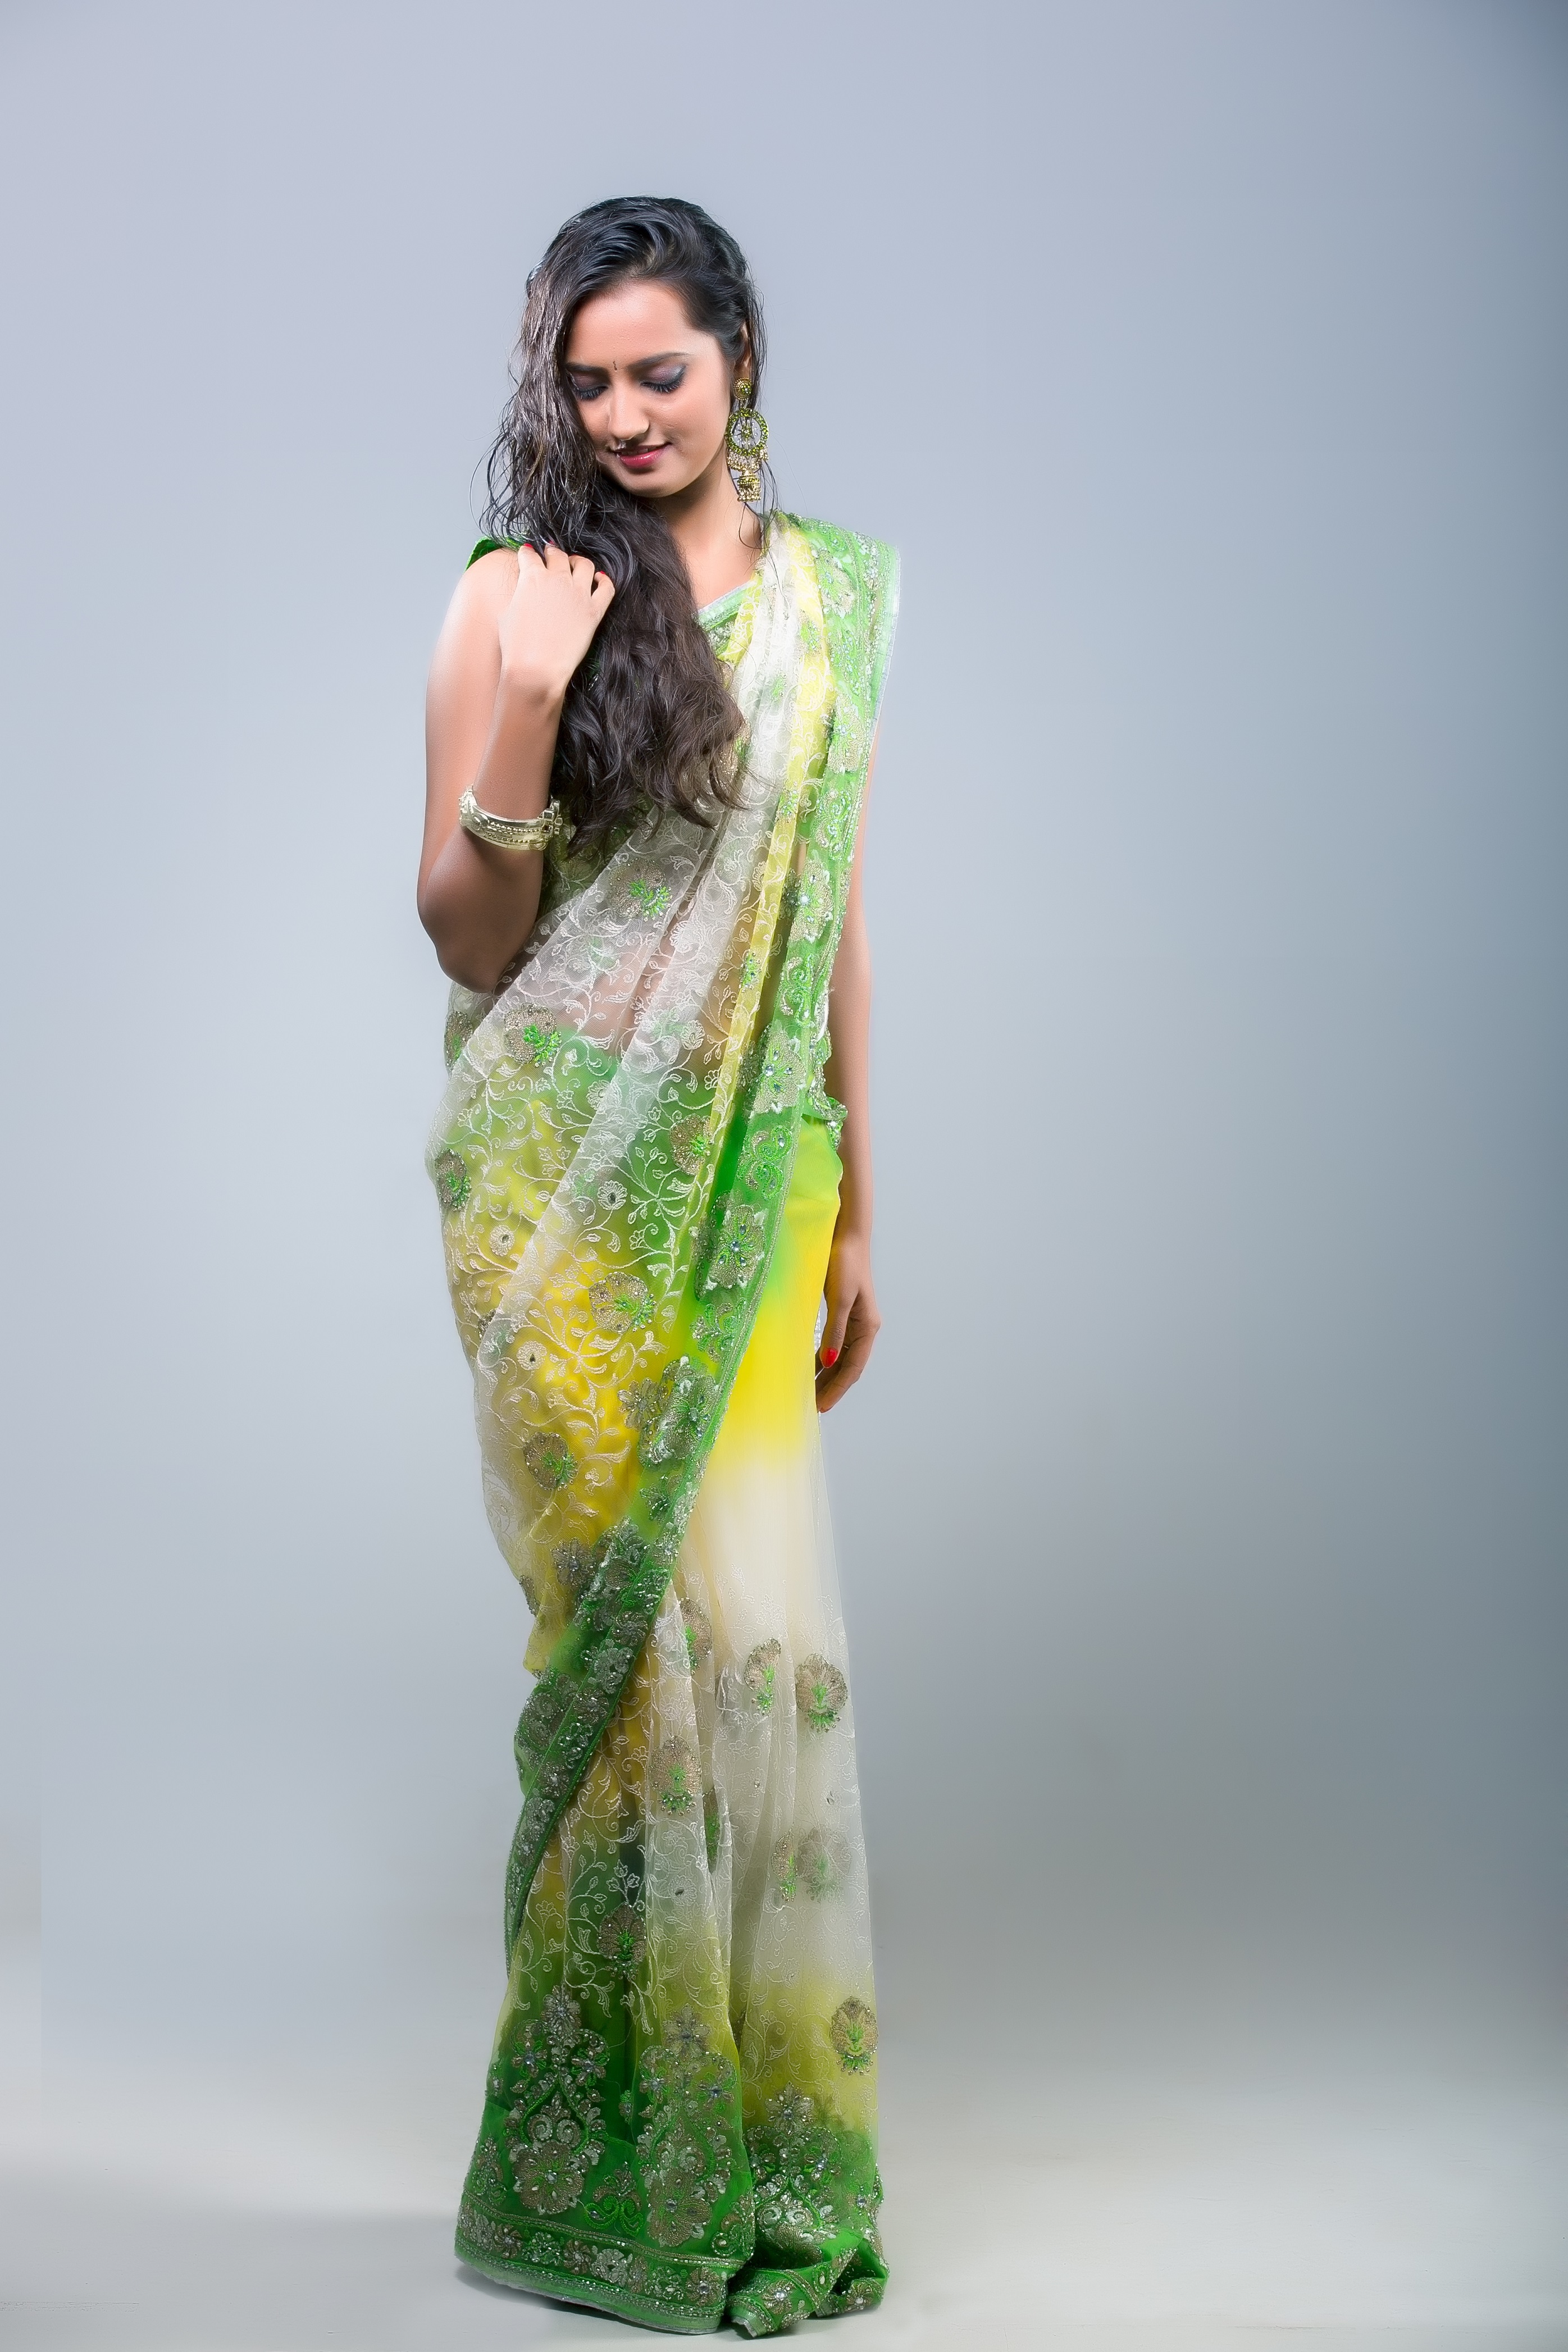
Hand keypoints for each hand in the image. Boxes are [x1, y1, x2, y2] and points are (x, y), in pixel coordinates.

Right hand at [498, 541, 614, 701]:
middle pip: (557, 555)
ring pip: (584, 565)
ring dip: (578, 561)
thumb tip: (524, 593)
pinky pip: (606, 588)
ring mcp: (578, 594)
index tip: (528, 556)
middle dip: (552, 553)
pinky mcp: (594, 611)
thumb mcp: (507, 613)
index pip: (529, 555)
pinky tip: (599, 580)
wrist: (536, 668)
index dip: (527, 554)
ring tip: (574, 565)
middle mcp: (557, 579)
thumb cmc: (517, 646)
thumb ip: (519, 596)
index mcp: (531, 577)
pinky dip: (604, 581)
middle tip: (551, 555)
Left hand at [815, 1228, 879, 1412]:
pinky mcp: (844, 1313)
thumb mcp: (840, 1299)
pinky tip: (810, 1366)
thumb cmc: (845, 1263)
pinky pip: (835, 1344)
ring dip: (827, 1375)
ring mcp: (855, 1321)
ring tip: (810, 1393)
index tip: (821, 1407)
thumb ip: (835, 1332)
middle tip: (812, 1407)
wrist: (847, 1236)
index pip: (853, 1368)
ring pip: (841, 1358)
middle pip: (848, 1367)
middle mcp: (864, 1328)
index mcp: (867, 1328)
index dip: (837, 1389)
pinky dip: (824, 1358)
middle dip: (831, 1387)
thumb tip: (829, 1363)